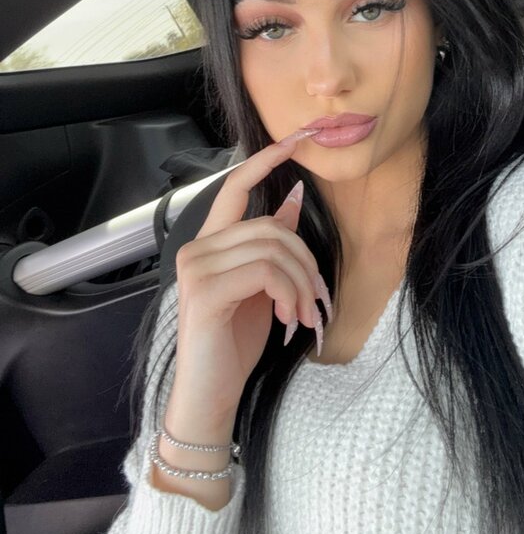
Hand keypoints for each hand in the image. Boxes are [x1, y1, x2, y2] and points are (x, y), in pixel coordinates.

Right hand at [164, 133, 331, 436]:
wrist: (211, 395)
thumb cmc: (233, 343)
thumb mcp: (262, 287)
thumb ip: (271, 244)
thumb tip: (293, 198)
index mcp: (210, 243)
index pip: (235, 187)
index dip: (265, 160)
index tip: (297, 138)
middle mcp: (196, 247)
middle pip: (271, 226)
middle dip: (305, 261)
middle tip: (316, 299)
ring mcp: (196, 267)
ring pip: (272, 247)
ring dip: (300, 282)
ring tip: (304, 314)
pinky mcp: (204, 290)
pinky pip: (265, 270)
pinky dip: (288, 292)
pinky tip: (288, 317)